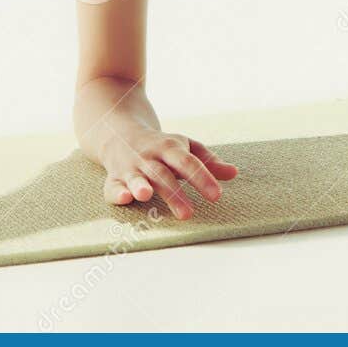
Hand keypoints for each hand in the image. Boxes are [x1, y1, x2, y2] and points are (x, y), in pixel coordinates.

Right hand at [100, 126, 238, 219]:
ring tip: (146, 196)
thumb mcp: (185, 147)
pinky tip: (124, 198)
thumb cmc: (161, 146)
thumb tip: (234, 173)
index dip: (202, 178)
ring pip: (136, 177)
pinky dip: (117, 192)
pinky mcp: (114, 178)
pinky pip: (112, 186)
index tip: (216, 195)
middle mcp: (149, 157)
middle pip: (163, 174)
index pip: (189, 163)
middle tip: (187, 214)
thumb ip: (208, 162)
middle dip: (173, 193)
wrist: (120, 132)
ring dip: (140, 185)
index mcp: (170, 148)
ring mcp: (130, 167)